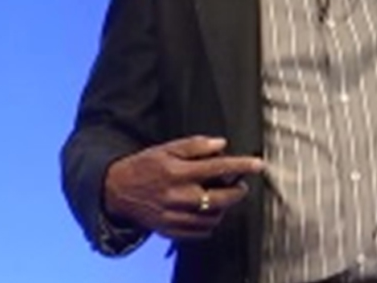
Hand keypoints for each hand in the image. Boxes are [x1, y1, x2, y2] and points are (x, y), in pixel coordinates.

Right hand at [103, 136, 264, 239]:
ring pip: (213, 217)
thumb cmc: (146, 166)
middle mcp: (179, 197)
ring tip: (221, 195)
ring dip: (224, 207)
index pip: (219, 168)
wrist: (118, 191)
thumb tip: (221, 144)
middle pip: (221, 198)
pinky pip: (201, 231)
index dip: (242, 166)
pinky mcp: (171, 231)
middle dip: (238, 191)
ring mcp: (175, 216)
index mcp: (178, 172)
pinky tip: (207, 210)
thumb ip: (195, 145)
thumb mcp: (167, 148)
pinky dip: (210, 222)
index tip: (258, 165)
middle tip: (241, 184)